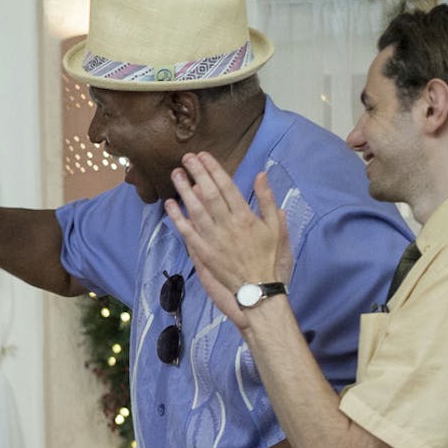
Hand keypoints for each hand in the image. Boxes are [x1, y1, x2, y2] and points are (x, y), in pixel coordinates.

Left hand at [164, 155, 290, 328]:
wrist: (259, 291)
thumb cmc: (272, 259)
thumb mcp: (277, 228)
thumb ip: (268, 200)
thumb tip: (261, 175)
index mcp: (247, 217)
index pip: (228, 187)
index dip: (214, 170)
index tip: (204, 156)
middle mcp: (228, 226)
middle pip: (210, 194)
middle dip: (197, 174)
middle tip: (186, 158)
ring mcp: (214, 240)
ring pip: (196, 210)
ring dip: (184, 191)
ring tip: (176, 174)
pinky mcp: (203, 253)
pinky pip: (187, 232)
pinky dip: (177, 218)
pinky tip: (169, 204)